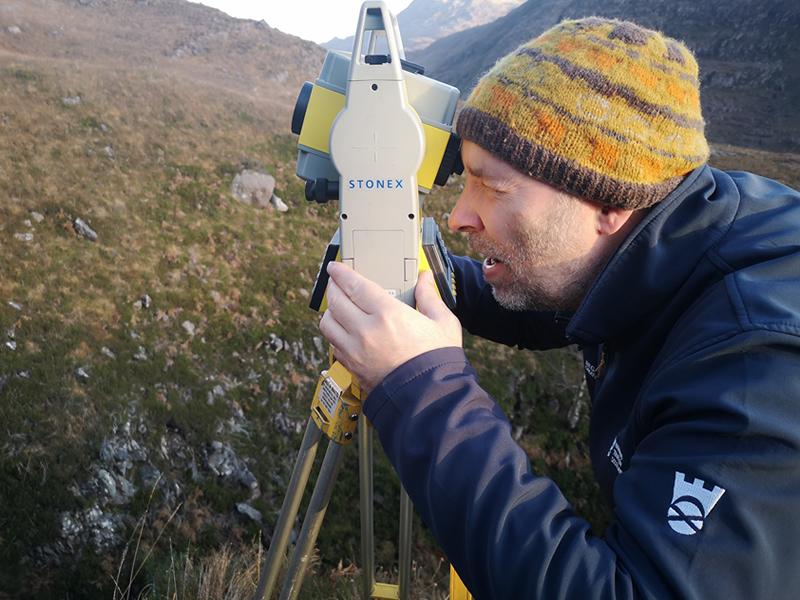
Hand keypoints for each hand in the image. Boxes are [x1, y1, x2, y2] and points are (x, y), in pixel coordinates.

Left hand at [319, 262, 462, 395]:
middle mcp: (366, 331)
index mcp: (388, 314)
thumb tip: (425, 278)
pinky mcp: (352, 367)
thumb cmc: (438, 360)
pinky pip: (333, 344)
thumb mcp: (442, 323)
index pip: (354, 285)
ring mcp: (355, 351)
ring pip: (327, 323)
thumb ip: (429, 297)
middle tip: (336, 283)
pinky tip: (344, 330)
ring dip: (330, 311)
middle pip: (335, 301)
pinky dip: (334, 333)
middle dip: (333, 288)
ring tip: (338, 307)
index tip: (335, 267)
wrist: (430, 397)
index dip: (341, 273)